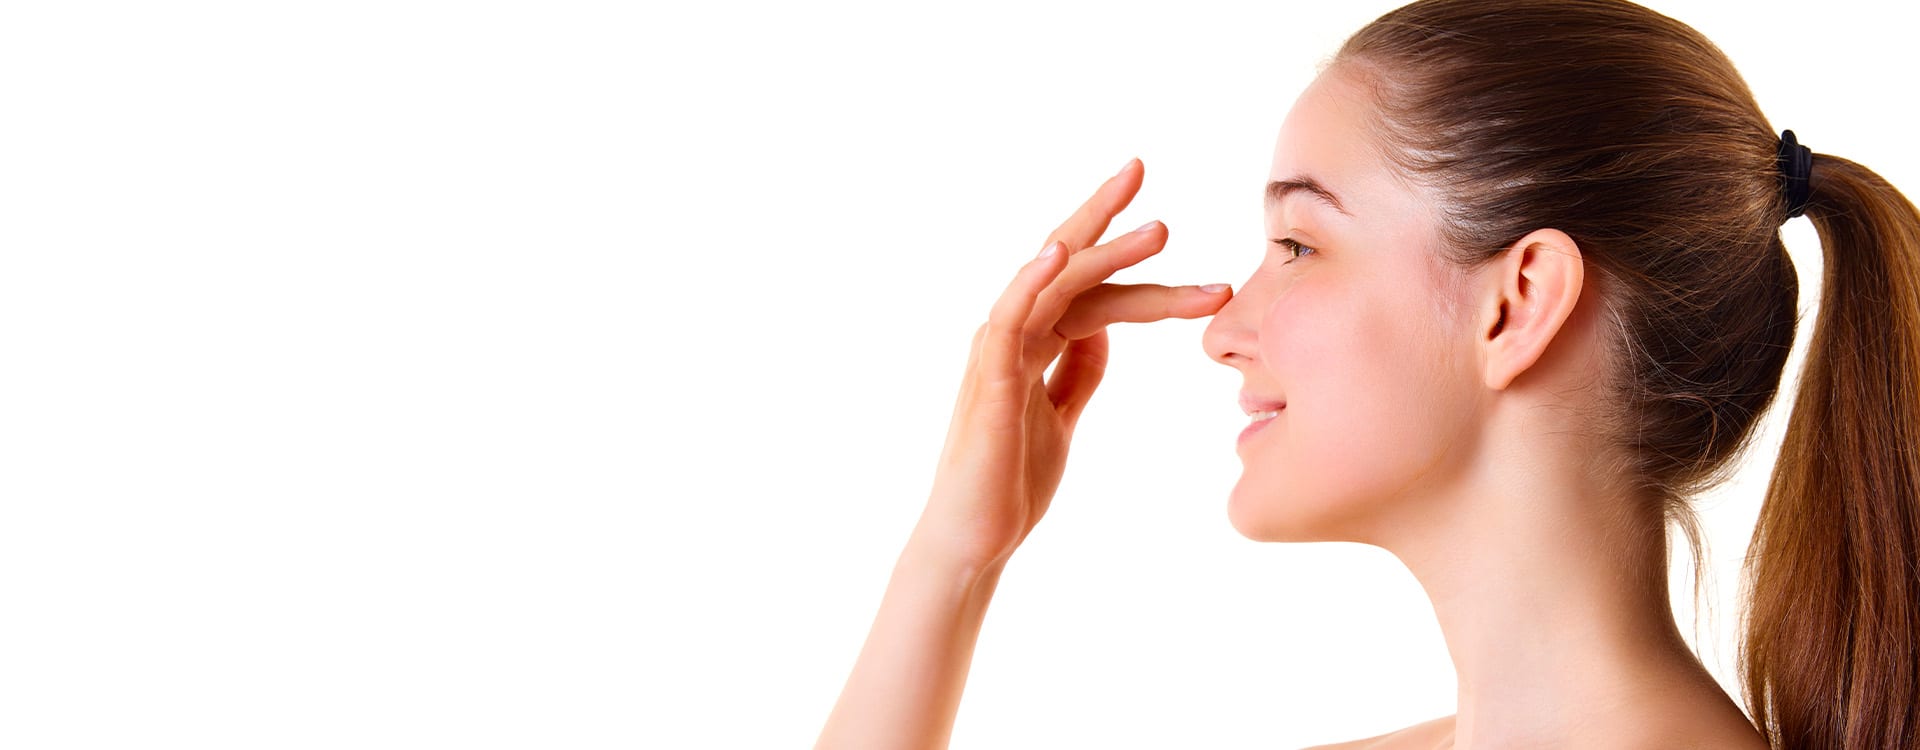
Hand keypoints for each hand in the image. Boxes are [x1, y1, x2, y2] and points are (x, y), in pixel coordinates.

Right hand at [911, 159, 1233, 572]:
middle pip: (1062, 261)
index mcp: (1031, 340)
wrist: (975, 542)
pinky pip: (1008, 318)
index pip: (1083, 282)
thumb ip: (1078, 370)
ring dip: (1102, 252)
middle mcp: (1011, 334)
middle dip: (1103, 215)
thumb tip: (1106, 331)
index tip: (1163, 221)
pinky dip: (1030, 282)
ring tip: (1159, 231)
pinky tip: (1059, 254)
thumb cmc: (1010, 482)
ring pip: (1050, 285)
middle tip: (1139, 165)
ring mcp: (997, 354)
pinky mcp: (989, 382)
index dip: (1121, 251)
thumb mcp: (1060, 415)